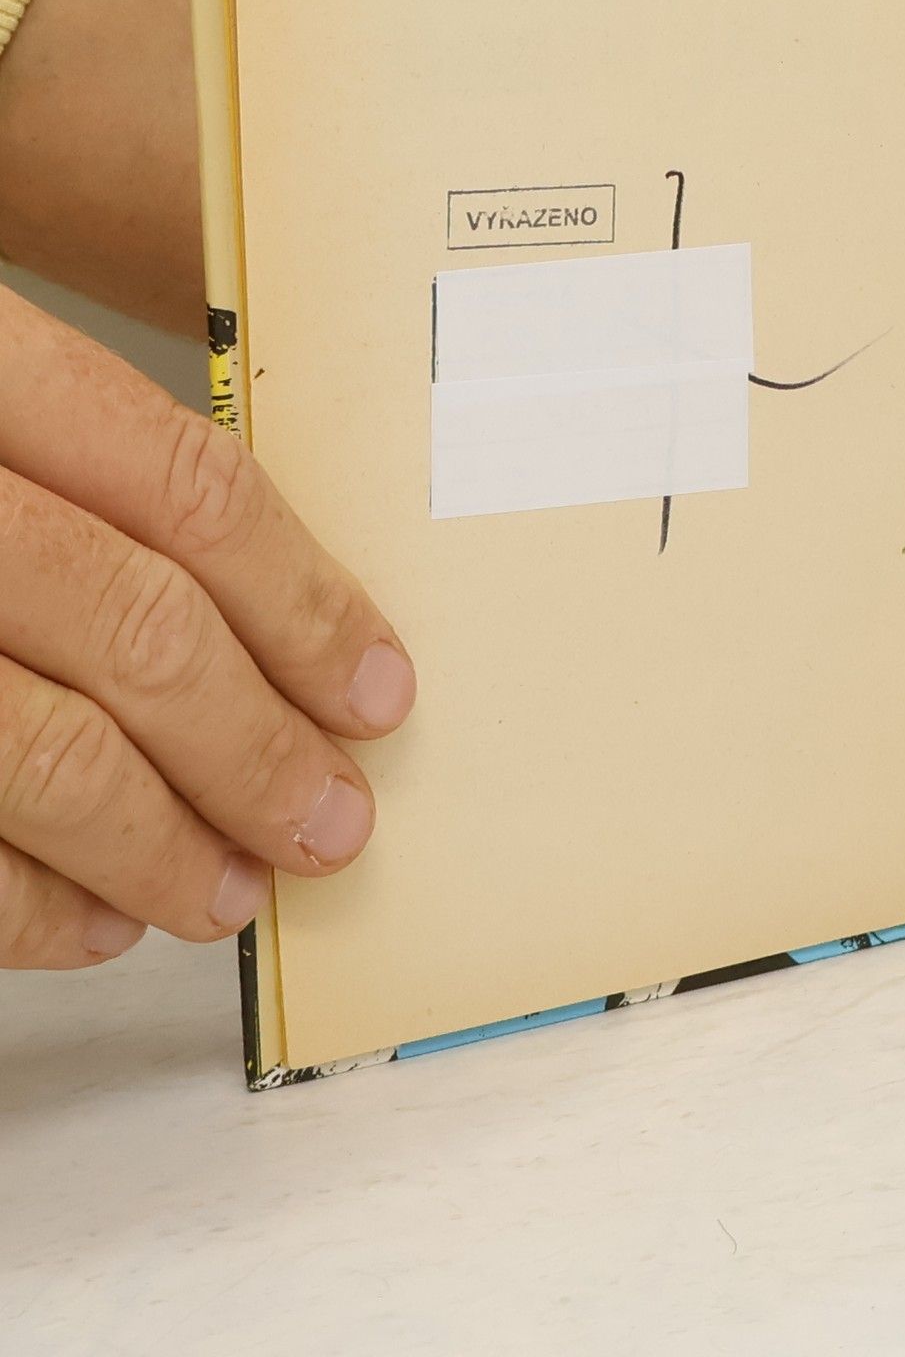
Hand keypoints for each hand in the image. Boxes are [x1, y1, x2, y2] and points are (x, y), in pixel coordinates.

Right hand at [0, 290, 414, 967]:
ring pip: (45, 752)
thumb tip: (281, 624)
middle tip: (333, 820)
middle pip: (139, 632)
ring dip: (163, 842)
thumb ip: (91, 477)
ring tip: (237, 888)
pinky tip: (97, 918)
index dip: (306, 604)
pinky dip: (30, 902)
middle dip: (258, 747)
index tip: (379, 691)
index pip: (188, 491)